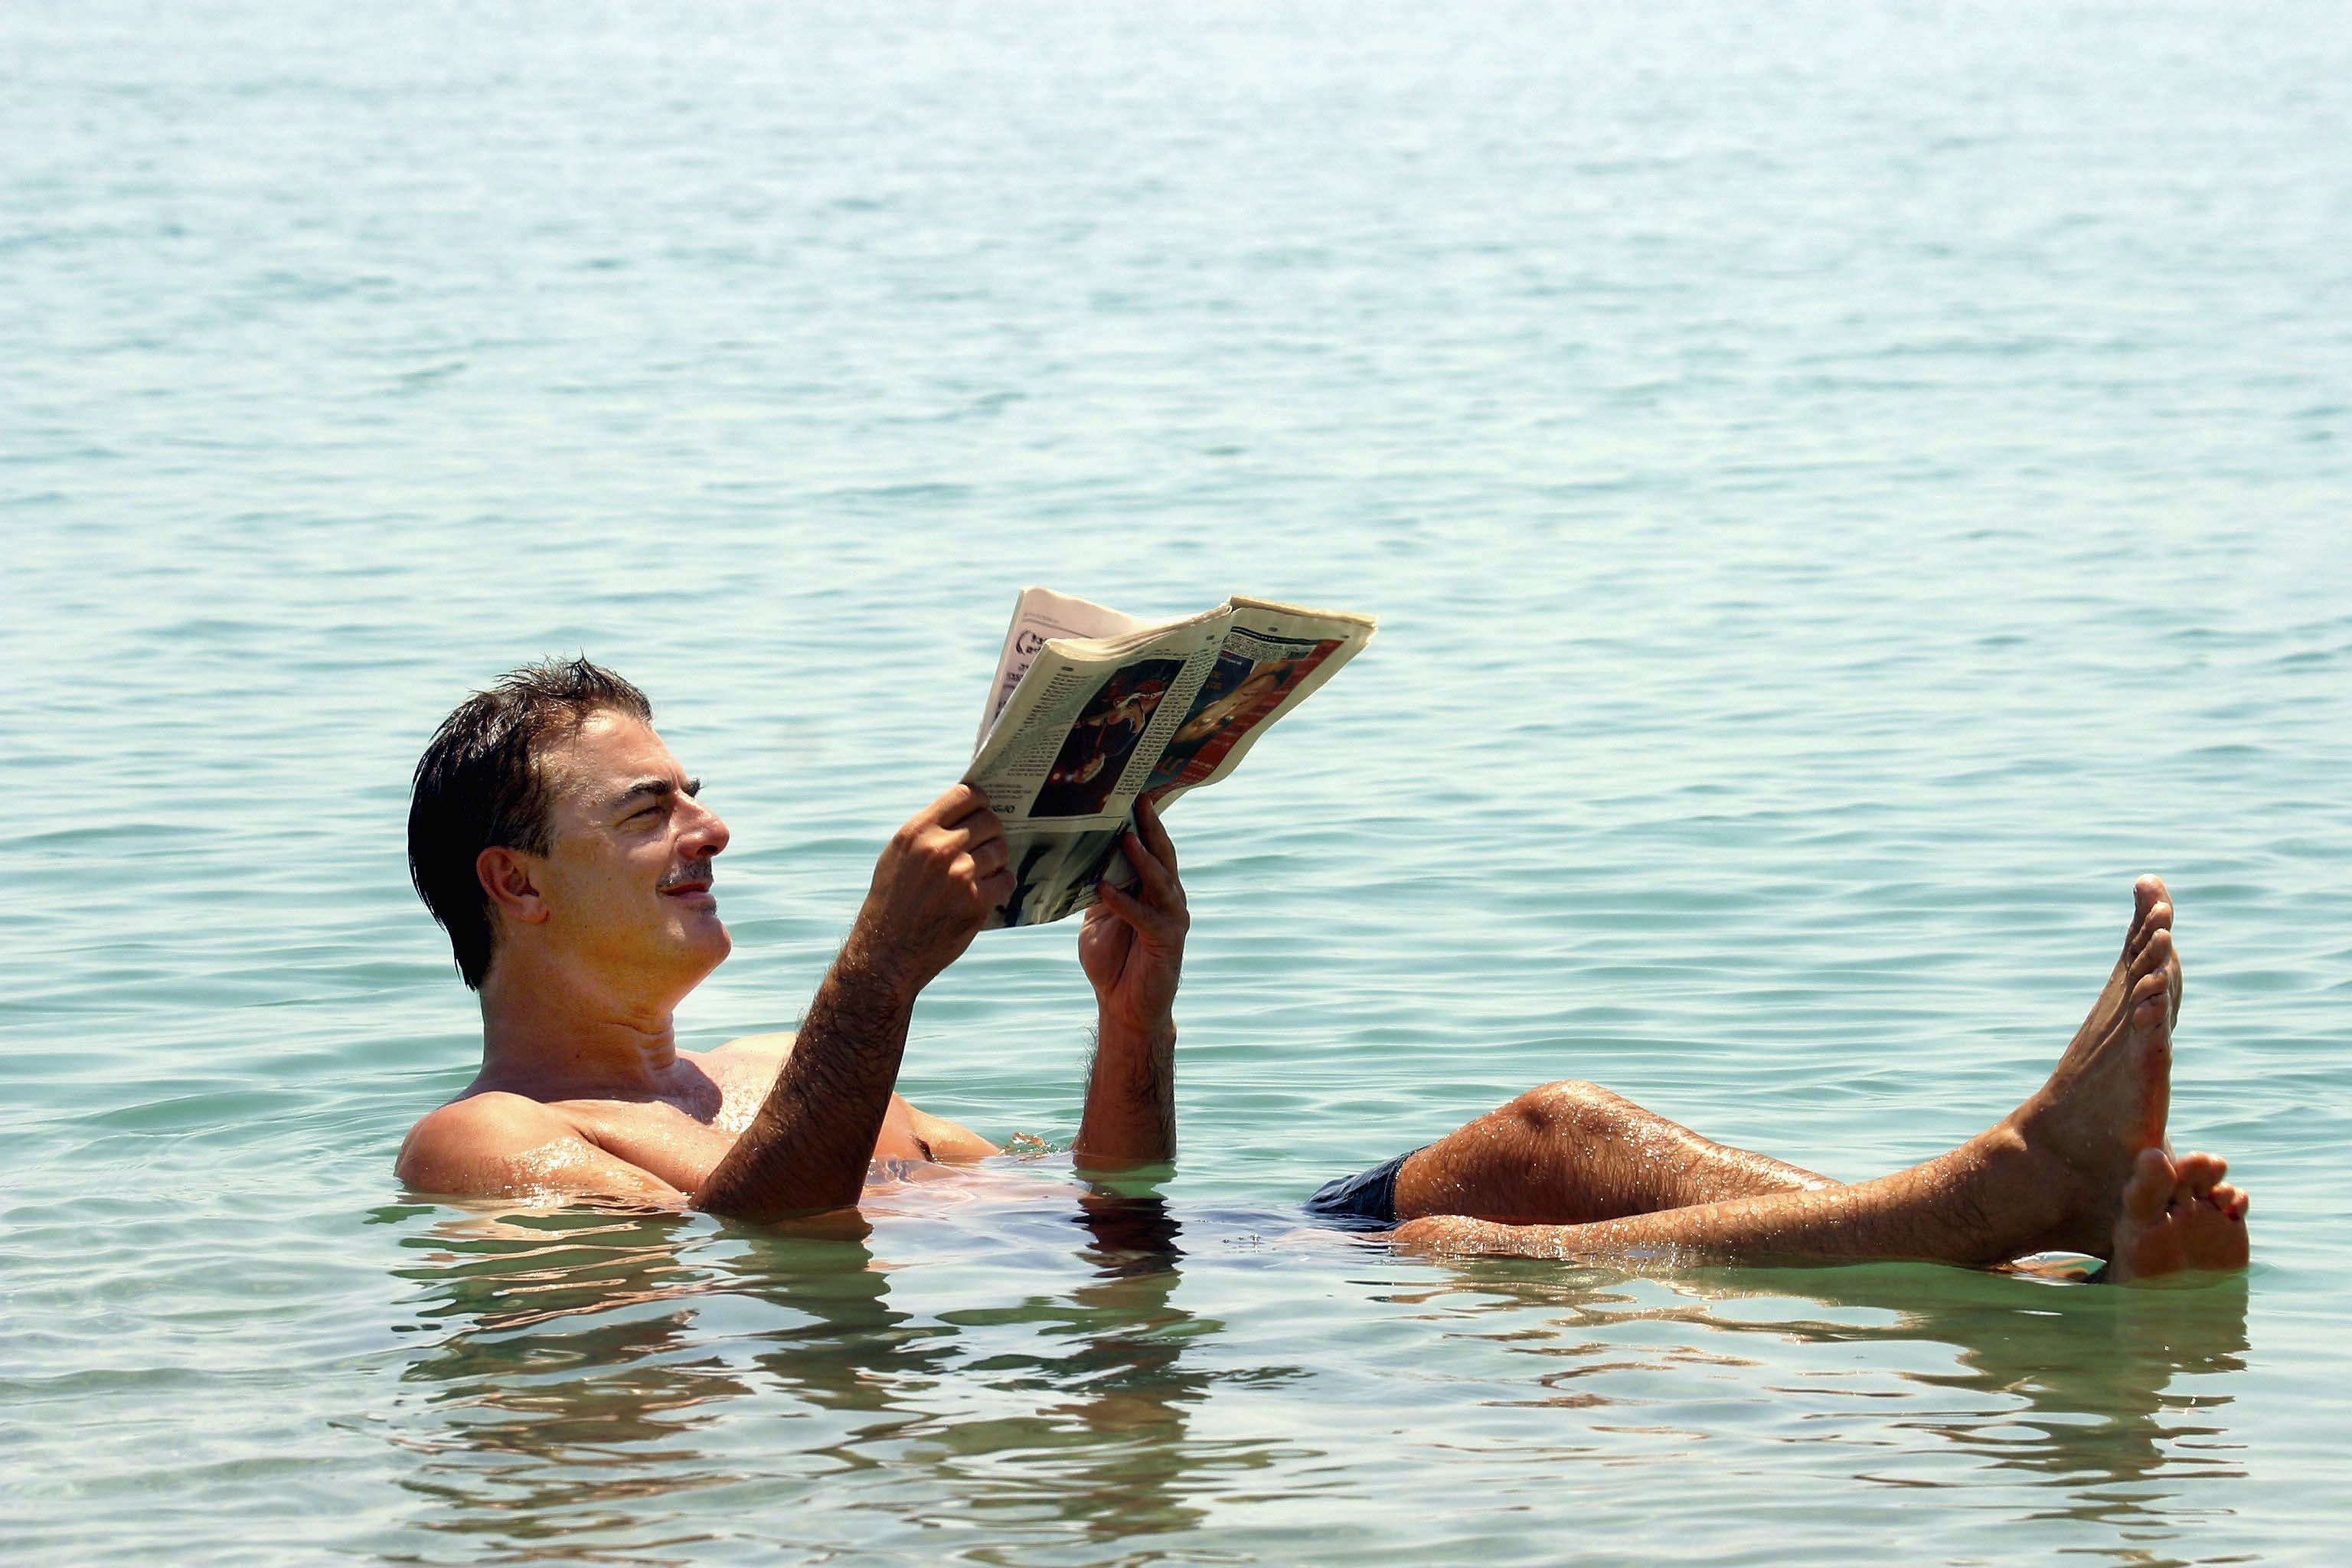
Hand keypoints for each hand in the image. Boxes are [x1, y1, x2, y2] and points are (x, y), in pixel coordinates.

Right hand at [846, 783, 1012, 998]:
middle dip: (992, 831)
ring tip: (983, 871)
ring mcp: (960, 875)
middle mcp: (939, 848)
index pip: (966, 794)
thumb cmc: (892, 901)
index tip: (984, 807)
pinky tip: (988, 890)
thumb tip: (966, 813)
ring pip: (1001, 850)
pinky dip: (1002, 884)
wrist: (887, 950)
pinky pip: (1006, 880)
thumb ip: (929, 831)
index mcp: (918, 831)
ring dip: (997, 859)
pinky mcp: (976, 901)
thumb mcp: (899, 855)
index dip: (981, 799)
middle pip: (990, 821)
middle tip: (987, 844)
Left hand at [1079, 795, 1187, 1039]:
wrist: (1126, 1009)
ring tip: (1125, 838)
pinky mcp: (1168, 943)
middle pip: (1163, 855)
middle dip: (1151, 827)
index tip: (1132, 790)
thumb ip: (1098, 887)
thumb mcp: (1099, 916)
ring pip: (1161, 881)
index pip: (1151, 847)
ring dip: (1143, 859)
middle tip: (1138, 798)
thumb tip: (1076, 855)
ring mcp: (1172, 920)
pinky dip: (1125, 902)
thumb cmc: (1112, 961)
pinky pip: (1146, 917)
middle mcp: (1168, 898)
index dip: (1144, 820)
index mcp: (1152, 888)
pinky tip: (1104, 888)